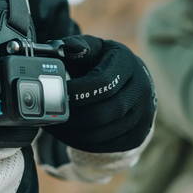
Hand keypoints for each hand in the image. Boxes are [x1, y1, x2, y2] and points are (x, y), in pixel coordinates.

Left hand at [44, 35, 156, 152]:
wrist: (132, 82)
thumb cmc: (104, 63)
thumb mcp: (93, 49)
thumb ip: (77, 46)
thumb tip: (64, 47)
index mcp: (128, 64)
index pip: (103, 83)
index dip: (76, 92)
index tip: (55, 94)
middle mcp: (142, 90)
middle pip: (103, 113)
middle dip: (72, 117)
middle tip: (49, 116)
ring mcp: (143, 115)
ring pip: (103, 133)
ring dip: (73, 133)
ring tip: (54, 126)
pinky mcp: (138, 135)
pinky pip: (107, 146)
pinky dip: (83, 143)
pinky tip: (67, 135)